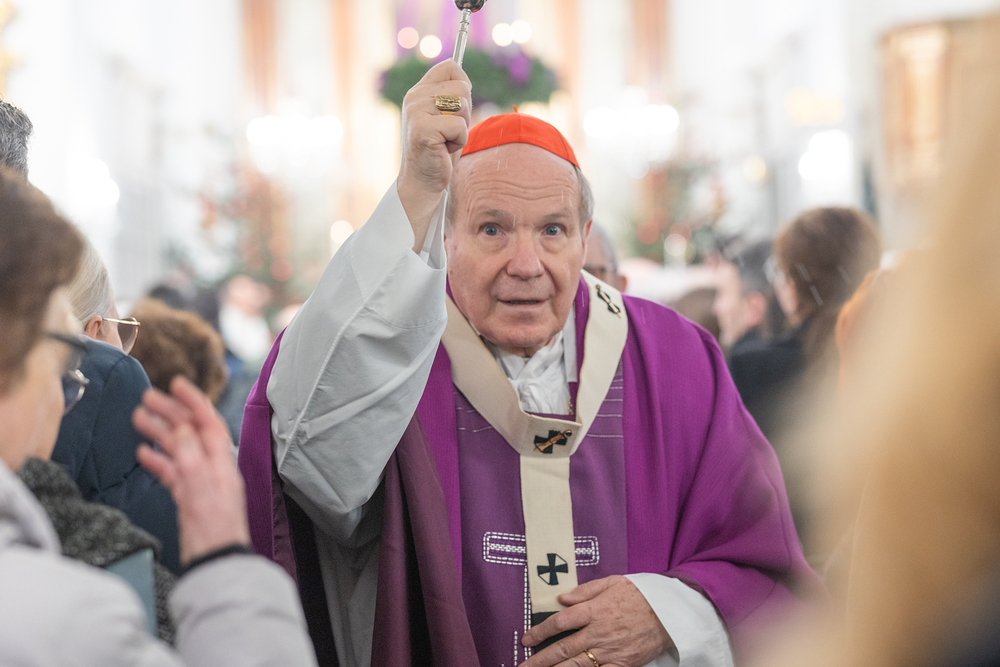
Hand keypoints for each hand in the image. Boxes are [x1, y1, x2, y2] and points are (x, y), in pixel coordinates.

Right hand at [133, 376, 249, 564]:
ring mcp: (200, 482)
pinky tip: (142, 453)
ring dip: (160, 433)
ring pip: (179, 450)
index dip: (194, 402)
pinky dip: (158, 461)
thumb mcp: (202, 489)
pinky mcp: (189, 498)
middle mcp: (213, 468)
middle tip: (147, 398)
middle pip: (191, 433)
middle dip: (171, 413)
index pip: (209, 423)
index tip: (177, 384)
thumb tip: (183, 429)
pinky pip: (173, 473)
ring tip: (138, 419)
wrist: (215, 564)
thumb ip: (191, 457)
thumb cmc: (215, 530)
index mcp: (222, 463)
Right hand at [397, 59, 472, 251]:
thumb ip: (450, 97)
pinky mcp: (423, 129)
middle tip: (449, 132)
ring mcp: (416, 112)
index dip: (463, 84)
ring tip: (445, 140)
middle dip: (465, 113)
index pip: (450, 67)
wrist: (422, 183)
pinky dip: (459, 142)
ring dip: (462, 128)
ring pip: (462, 105)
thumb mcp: (444, 118)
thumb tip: (467, 82)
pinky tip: (443, 150)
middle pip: (462, 87)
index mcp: (419, 91)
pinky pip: (459, 127)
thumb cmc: (438, 152)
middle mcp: (414, 97)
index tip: (457, 107)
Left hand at [519, 576, 672, 666]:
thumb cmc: (640, 595)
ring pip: (576, 665)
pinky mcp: (622, 665)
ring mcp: (609, 651)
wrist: (670, 614)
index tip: (526, 638)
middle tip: (523, 666)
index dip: (539, 631)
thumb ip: (585, 590)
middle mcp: (598, 632)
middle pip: (562, 649)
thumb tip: (561, 597)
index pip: (559, 622)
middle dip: (539, 660)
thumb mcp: (612, 582)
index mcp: (594, 610)